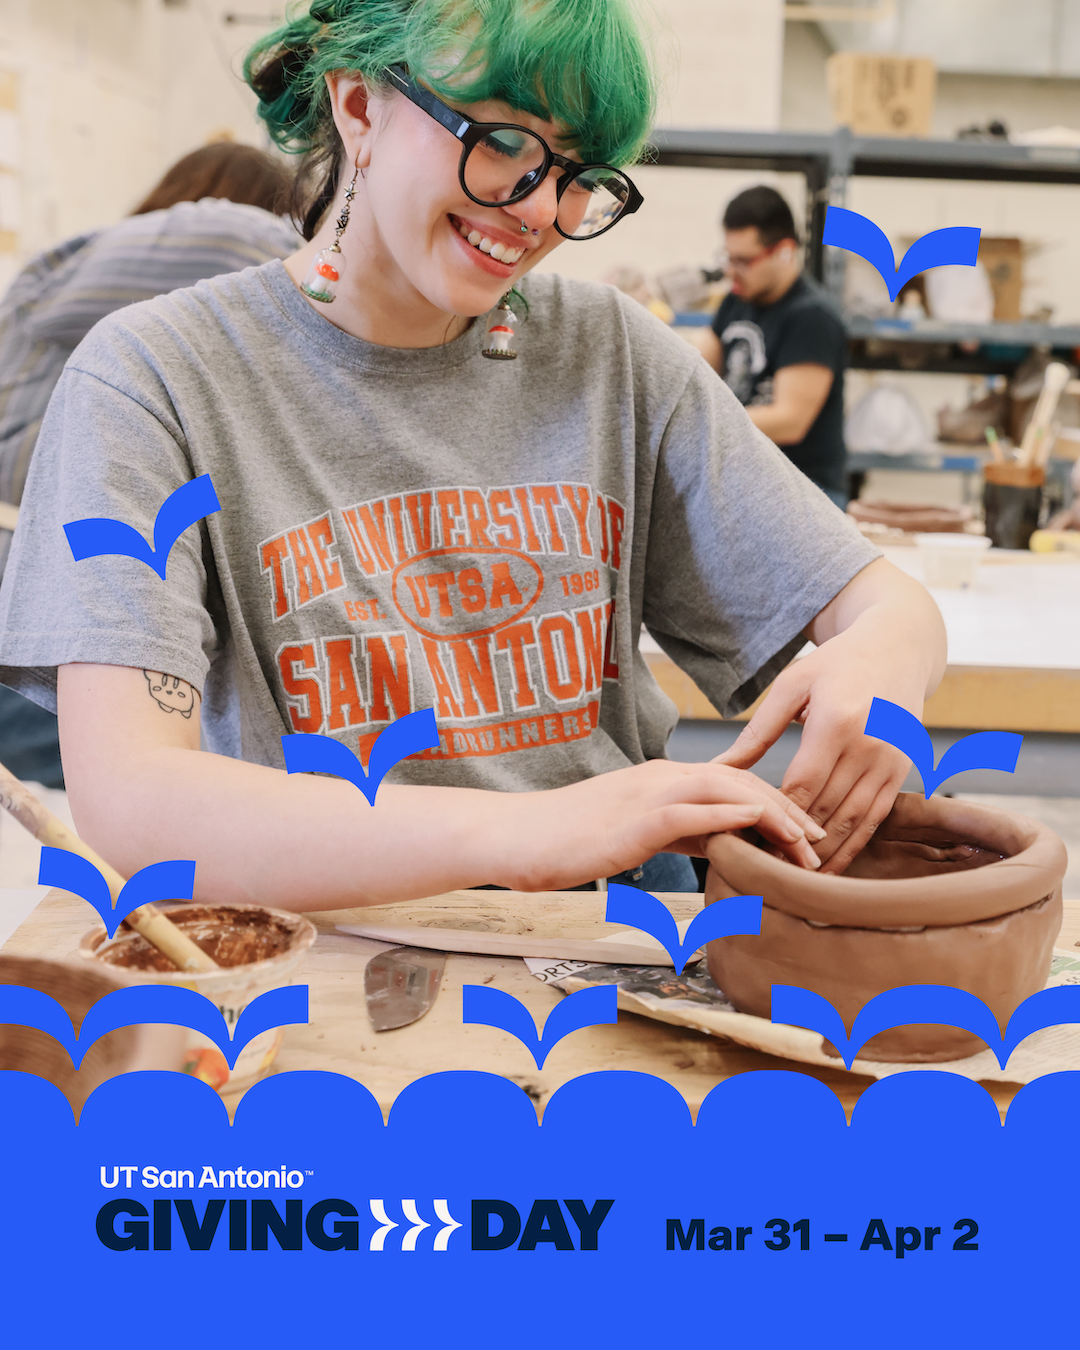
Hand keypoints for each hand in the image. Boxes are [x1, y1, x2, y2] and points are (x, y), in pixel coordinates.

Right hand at [504, 759, 826, 890]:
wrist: (513, 837)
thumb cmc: (565, 841)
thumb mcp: (633, 836)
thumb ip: (677, 834)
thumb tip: (720, 845)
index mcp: (659, 780)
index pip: (730, 783)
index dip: (773, 805)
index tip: (804, 834)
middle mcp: (659, 778)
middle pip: (739, 781)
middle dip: (786, 809)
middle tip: (821, 841)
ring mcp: (646, 794)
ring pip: (725, 790)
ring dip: (771, 814)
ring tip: (804, 842)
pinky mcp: (633, 819)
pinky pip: (691, 811)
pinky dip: (729, 814)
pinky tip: (757, 826)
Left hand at [716, 559, 945, 874]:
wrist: (897, 648)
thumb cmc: (836, 664)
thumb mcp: (791, 686)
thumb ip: (757, 733)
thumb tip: (718, 768)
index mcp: (835, 723)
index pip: (800, 787)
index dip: (774, 817)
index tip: (744, 841)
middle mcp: (869, 746)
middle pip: (825, 810)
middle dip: (793, 844)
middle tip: (759, 873)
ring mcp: (890, 762)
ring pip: (852, 823)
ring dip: (823, 856)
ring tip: (789, 882)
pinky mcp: (902, 773)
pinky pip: (874, 820)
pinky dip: (852, 847)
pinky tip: (828, 868)